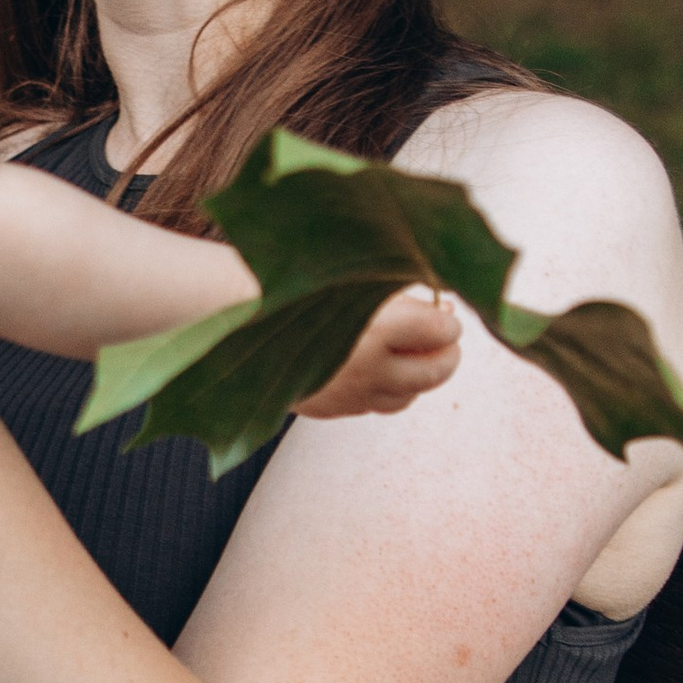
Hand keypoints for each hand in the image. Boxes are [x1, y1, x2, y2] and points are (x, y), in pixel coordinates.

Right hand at [289, 285, 461, 422]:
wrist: (233, 317)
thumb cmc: (294, 283)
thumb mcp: (353, 274)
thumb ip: (394, 286)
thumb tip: (435, 299)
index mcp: (379, 329)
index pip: (440, 331)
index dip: (449, 321)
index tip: (447, 311)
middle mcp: (370, 368)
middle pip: (434, 372)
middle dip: (447, 354)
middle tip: (448, 338)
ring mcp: (352, 394)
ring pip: (408, 396)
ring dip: (419, 376)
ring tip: (417, 353)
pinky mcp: (332, 408)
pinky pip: (375, 405)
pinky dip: (387, 388)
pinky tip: (380, 367)